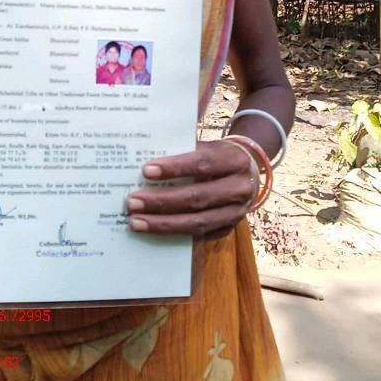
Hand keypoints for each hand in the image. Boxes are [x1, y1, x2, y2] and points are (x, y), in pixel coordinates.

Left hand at [126, 140, 257, 240]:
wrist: (248, 173)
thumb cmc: (218, 155)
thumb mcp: (208, 145)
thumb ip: (184, 145)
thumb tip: (149, 147)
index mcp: (234, 160)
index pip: (202, 164)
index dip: (174, 168)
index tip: (146, 171)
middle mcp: (239, 188)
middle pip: (197, 197)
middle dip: (161, 201)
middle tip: (133, 202)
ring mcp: (236, 213)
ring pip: (198, 222)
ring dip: (163, 224)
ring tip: (136, 222)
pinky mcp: (228, 229)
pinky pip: (199, 235)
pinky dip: (174, 234)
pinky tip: (153, 231)